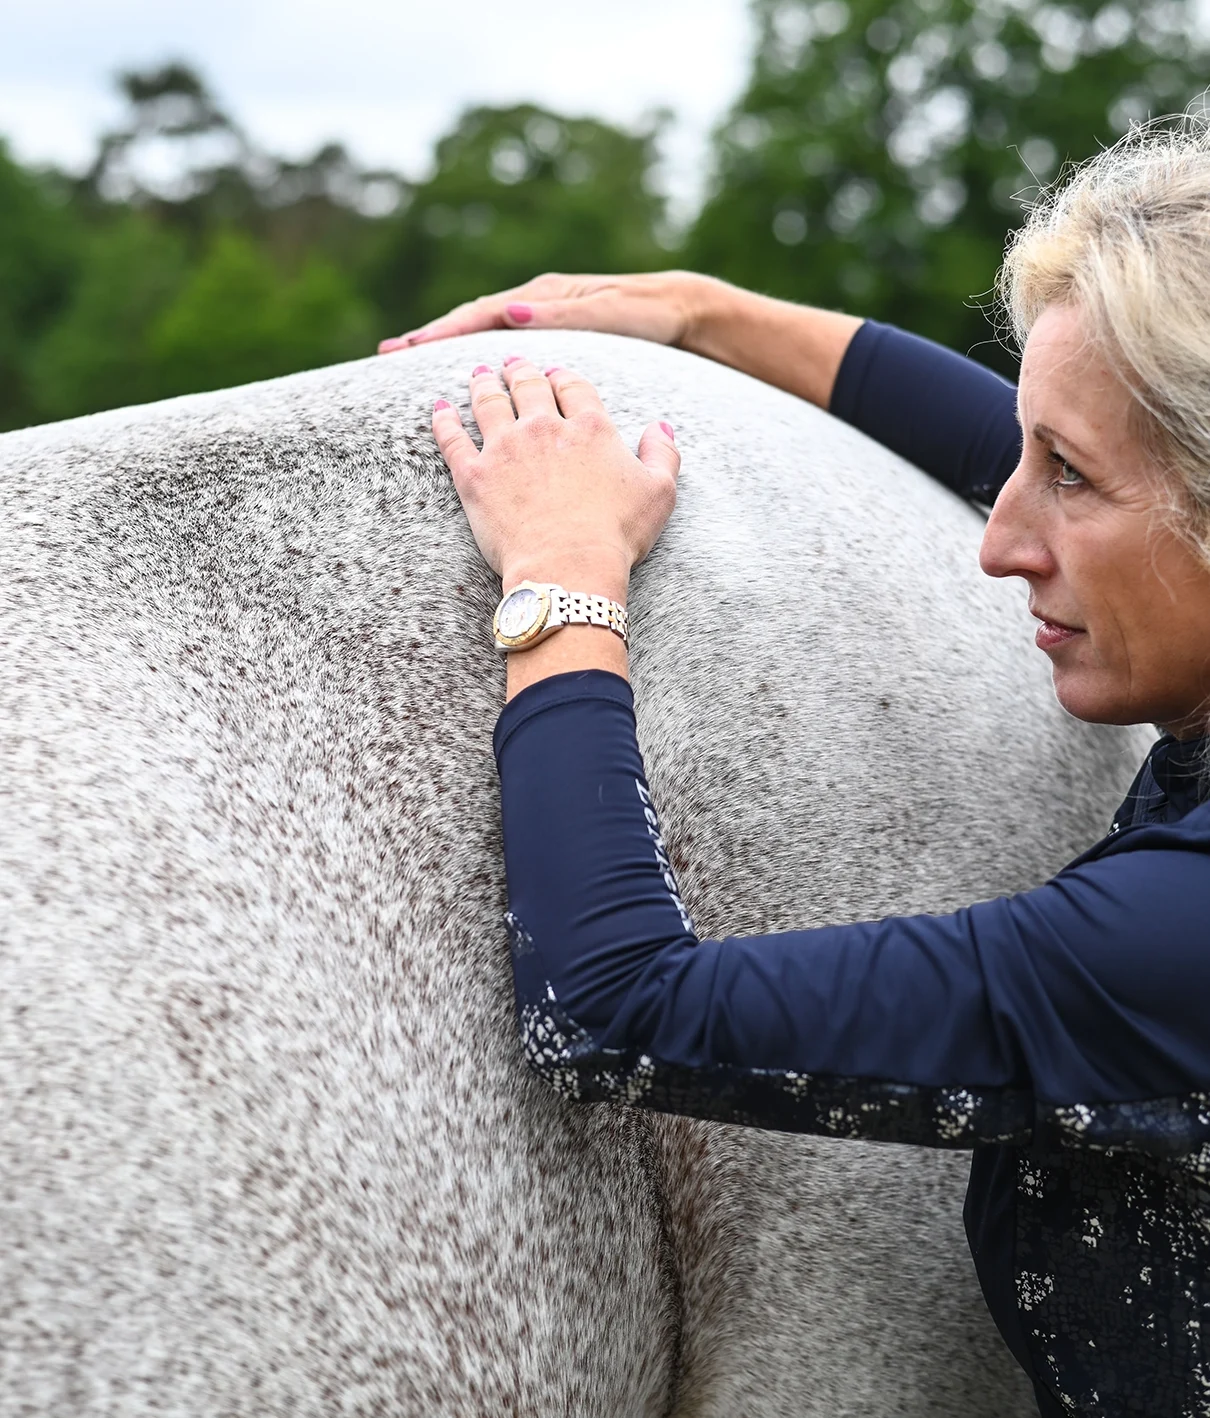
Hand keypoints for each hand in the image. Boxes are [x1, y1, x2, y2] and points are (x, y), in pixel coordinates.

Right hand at [381, 271, 710, 353]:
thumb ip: (561, 316)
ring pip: (484, 330)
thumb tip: (510, 312)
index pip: (480, 315)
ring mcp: (543, 316)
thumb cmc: (647, 315)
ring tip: (410, 358)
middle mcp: (537, 303)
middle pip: (472, 319)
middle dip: (430, 336)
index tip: (406, 347)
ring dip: (449, 343)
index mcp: (544, 298)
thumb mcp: (607, 315)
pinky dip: (478, 351)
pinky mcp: (553, 333)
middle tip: (388, 354)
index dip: (441, 332)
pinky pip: (503, 342)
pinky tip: (466, 371)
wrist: (681, 311)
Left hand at [433, 356, 679, 598]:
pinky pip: (452, 439)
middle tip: (512, 363)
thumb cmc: (617, 535)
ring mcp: (505, 449)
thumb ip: (663, 454)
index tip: (555, 373)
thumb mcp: (659, 493)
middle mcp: (544, 427)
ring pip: (488, 402)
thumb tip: (660, 427)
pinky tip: (439, 408)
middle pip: (528, 386)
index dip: (563, 377)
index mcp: (590, 427)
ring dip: (482, 384)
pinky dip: (443, 420)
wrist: (568, 567)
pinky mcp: (474, 476)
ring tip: (478, 375)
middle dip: (520, 370)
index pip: (573, 387)